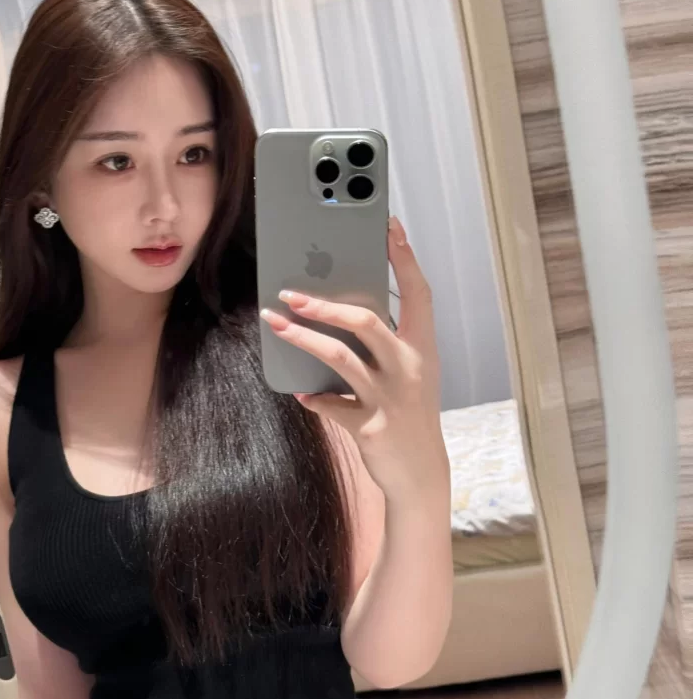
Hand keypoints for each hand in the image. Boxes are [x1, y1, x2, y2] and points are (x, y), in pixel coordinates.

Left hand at [259, 216, 446, 502]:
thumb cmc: (409, 414)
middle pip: (365, 321)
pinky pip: (329, 404)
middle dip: (324, 304)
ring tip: (276, 324)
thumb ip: (383, 345)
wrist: (421, 473)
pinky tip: (301, 393)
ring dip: (302, 338)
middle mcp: (409, 368)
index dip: (404, 258)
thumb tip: (337, 311)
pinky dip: (312, 397)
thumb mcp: (409, 375)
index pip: (418, 293)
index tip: (389, 225)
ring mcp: (390, 398)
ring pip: (338, 357)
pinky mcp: (370, 427)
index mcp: (423, 349)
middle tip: (289, 293)